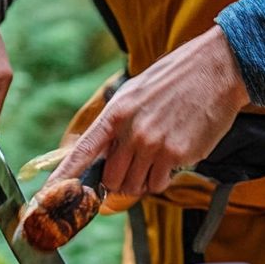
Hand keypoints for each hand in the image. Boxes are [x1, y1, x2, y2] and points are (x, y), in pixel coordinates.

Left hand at [44, 25, 249, 198]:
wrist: (218, 67)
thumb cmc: (175, 80)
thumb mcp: (134, 94)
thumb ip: (115, 125)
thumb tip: (99, 156)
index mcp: (115, 114)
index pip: (82, 153)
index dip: (63, 178)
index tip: (46, 196)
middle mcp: (131, 132)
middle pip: (111, 179)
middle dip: (119, 180)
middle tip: (136, 164)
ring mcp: (154, 145)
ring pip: (135, 186)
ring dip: (143, 180)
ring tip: (159, 154)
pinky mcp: (177, 155)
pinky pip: (159, 184)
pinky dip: (163, 178)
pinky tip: (174, 154)